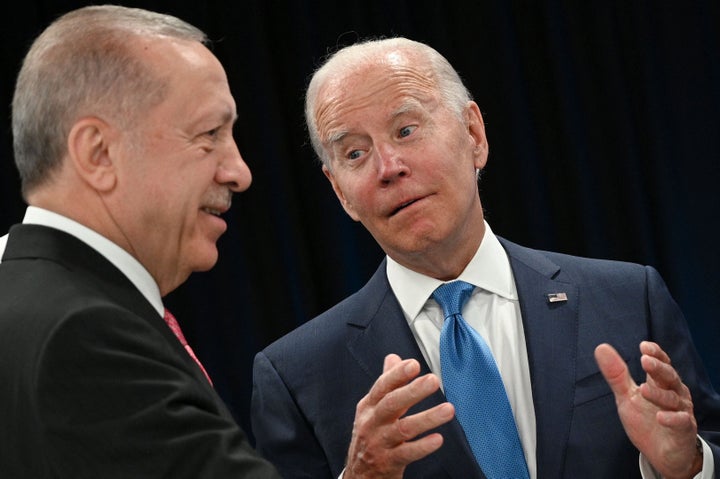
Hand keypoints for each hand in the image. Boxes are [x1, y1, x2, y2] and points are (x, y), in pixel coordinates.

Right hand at [343, 354, 454, 478]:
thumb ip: (386, 383)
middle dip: (412, 391)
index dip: (397, 375)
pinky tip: (438, 439)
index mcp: (368, 407)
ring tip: (449, 409)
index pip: (382, 387)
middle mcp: (372, 423)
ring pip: (403, 429)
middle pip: (391, 404)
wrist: (359, 474)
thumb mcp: (372, 409)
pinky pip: (407, 453)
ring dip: (427, 418)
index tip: (414, 364)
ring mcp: (379, 443)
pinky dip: (423, 446)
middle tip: (433, 380)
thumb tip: (394, 357)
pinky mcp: (388, 463)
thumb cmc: (370, 436)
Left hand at [595, 341, 701, 478]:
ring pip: (672, 399)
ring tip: (643, 389)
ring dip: (659, 394)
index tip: (644, 346)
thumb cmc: (645, 420)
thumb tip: (601, 348)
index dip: (655, 354)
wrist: (661, 454)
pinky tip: (661, 417)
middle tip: (645, 360)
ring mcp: (681, 411)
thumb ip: (616, 375)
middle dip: (658, 368)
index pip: (661, 363)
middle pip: (669, 377)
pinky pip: (681, 422)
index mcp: (660, 383)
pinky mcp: (684, 430)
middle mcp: (673, 393)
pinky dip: (672, 419)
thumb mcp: (626, 396)